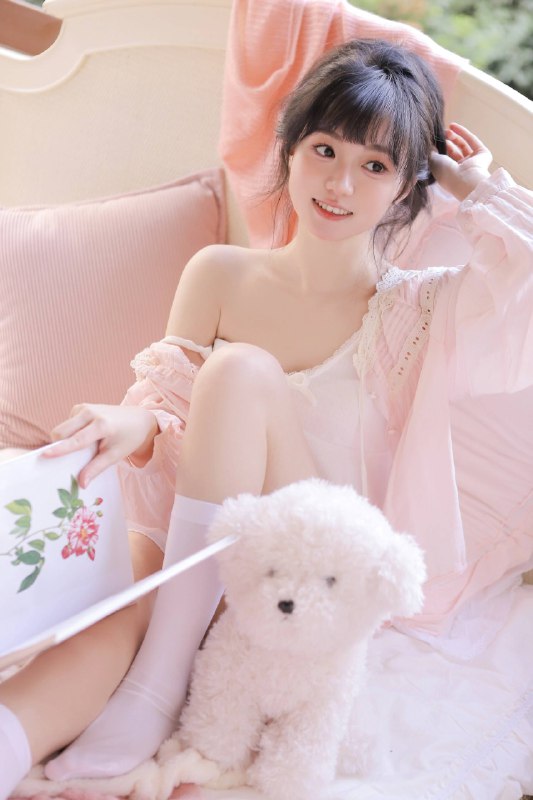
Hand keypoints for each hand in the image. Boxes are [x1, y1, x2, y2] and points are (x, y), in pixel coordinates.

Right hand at [42, 404, 158, 486]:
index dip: (60, 449)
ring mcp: (84, 407)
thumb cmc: (128, 438)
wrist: (139, 419)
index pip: (77, 440)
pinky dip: (70, 433)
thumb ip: (96, 468)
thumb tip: (81, 483)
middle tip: (69, 458)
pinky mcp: (80, 407)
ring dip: (66, 439)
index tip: (45, 455)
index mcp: (102, 425)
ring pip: (62, 428)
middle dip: (59, 445)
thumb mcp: (115, 455)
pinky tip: (86, 436)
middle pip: (61, 432)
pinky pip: (67, 424)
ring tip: (86, 446)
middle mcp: (91, 412)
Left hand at [429, 123, 492, 201]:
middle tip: (441, 134)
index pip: (444, 160)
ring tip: (447, 130)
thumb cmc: (447, 175)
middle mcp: (462, 169)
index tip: (433, 141)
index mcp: (450, 175)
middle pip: (453, 152)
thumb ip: (431, 153)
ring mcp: (473, 162)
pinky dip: (463, 132)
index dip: (439, 149)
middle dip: (446, 142)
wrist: (465, 179)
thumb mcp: (433, 162)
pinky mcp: (483, 154)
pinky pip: (472, 141)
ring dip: (454, 136)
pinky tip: (453, 126)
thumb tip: (430, 145)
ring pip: (463, 146)